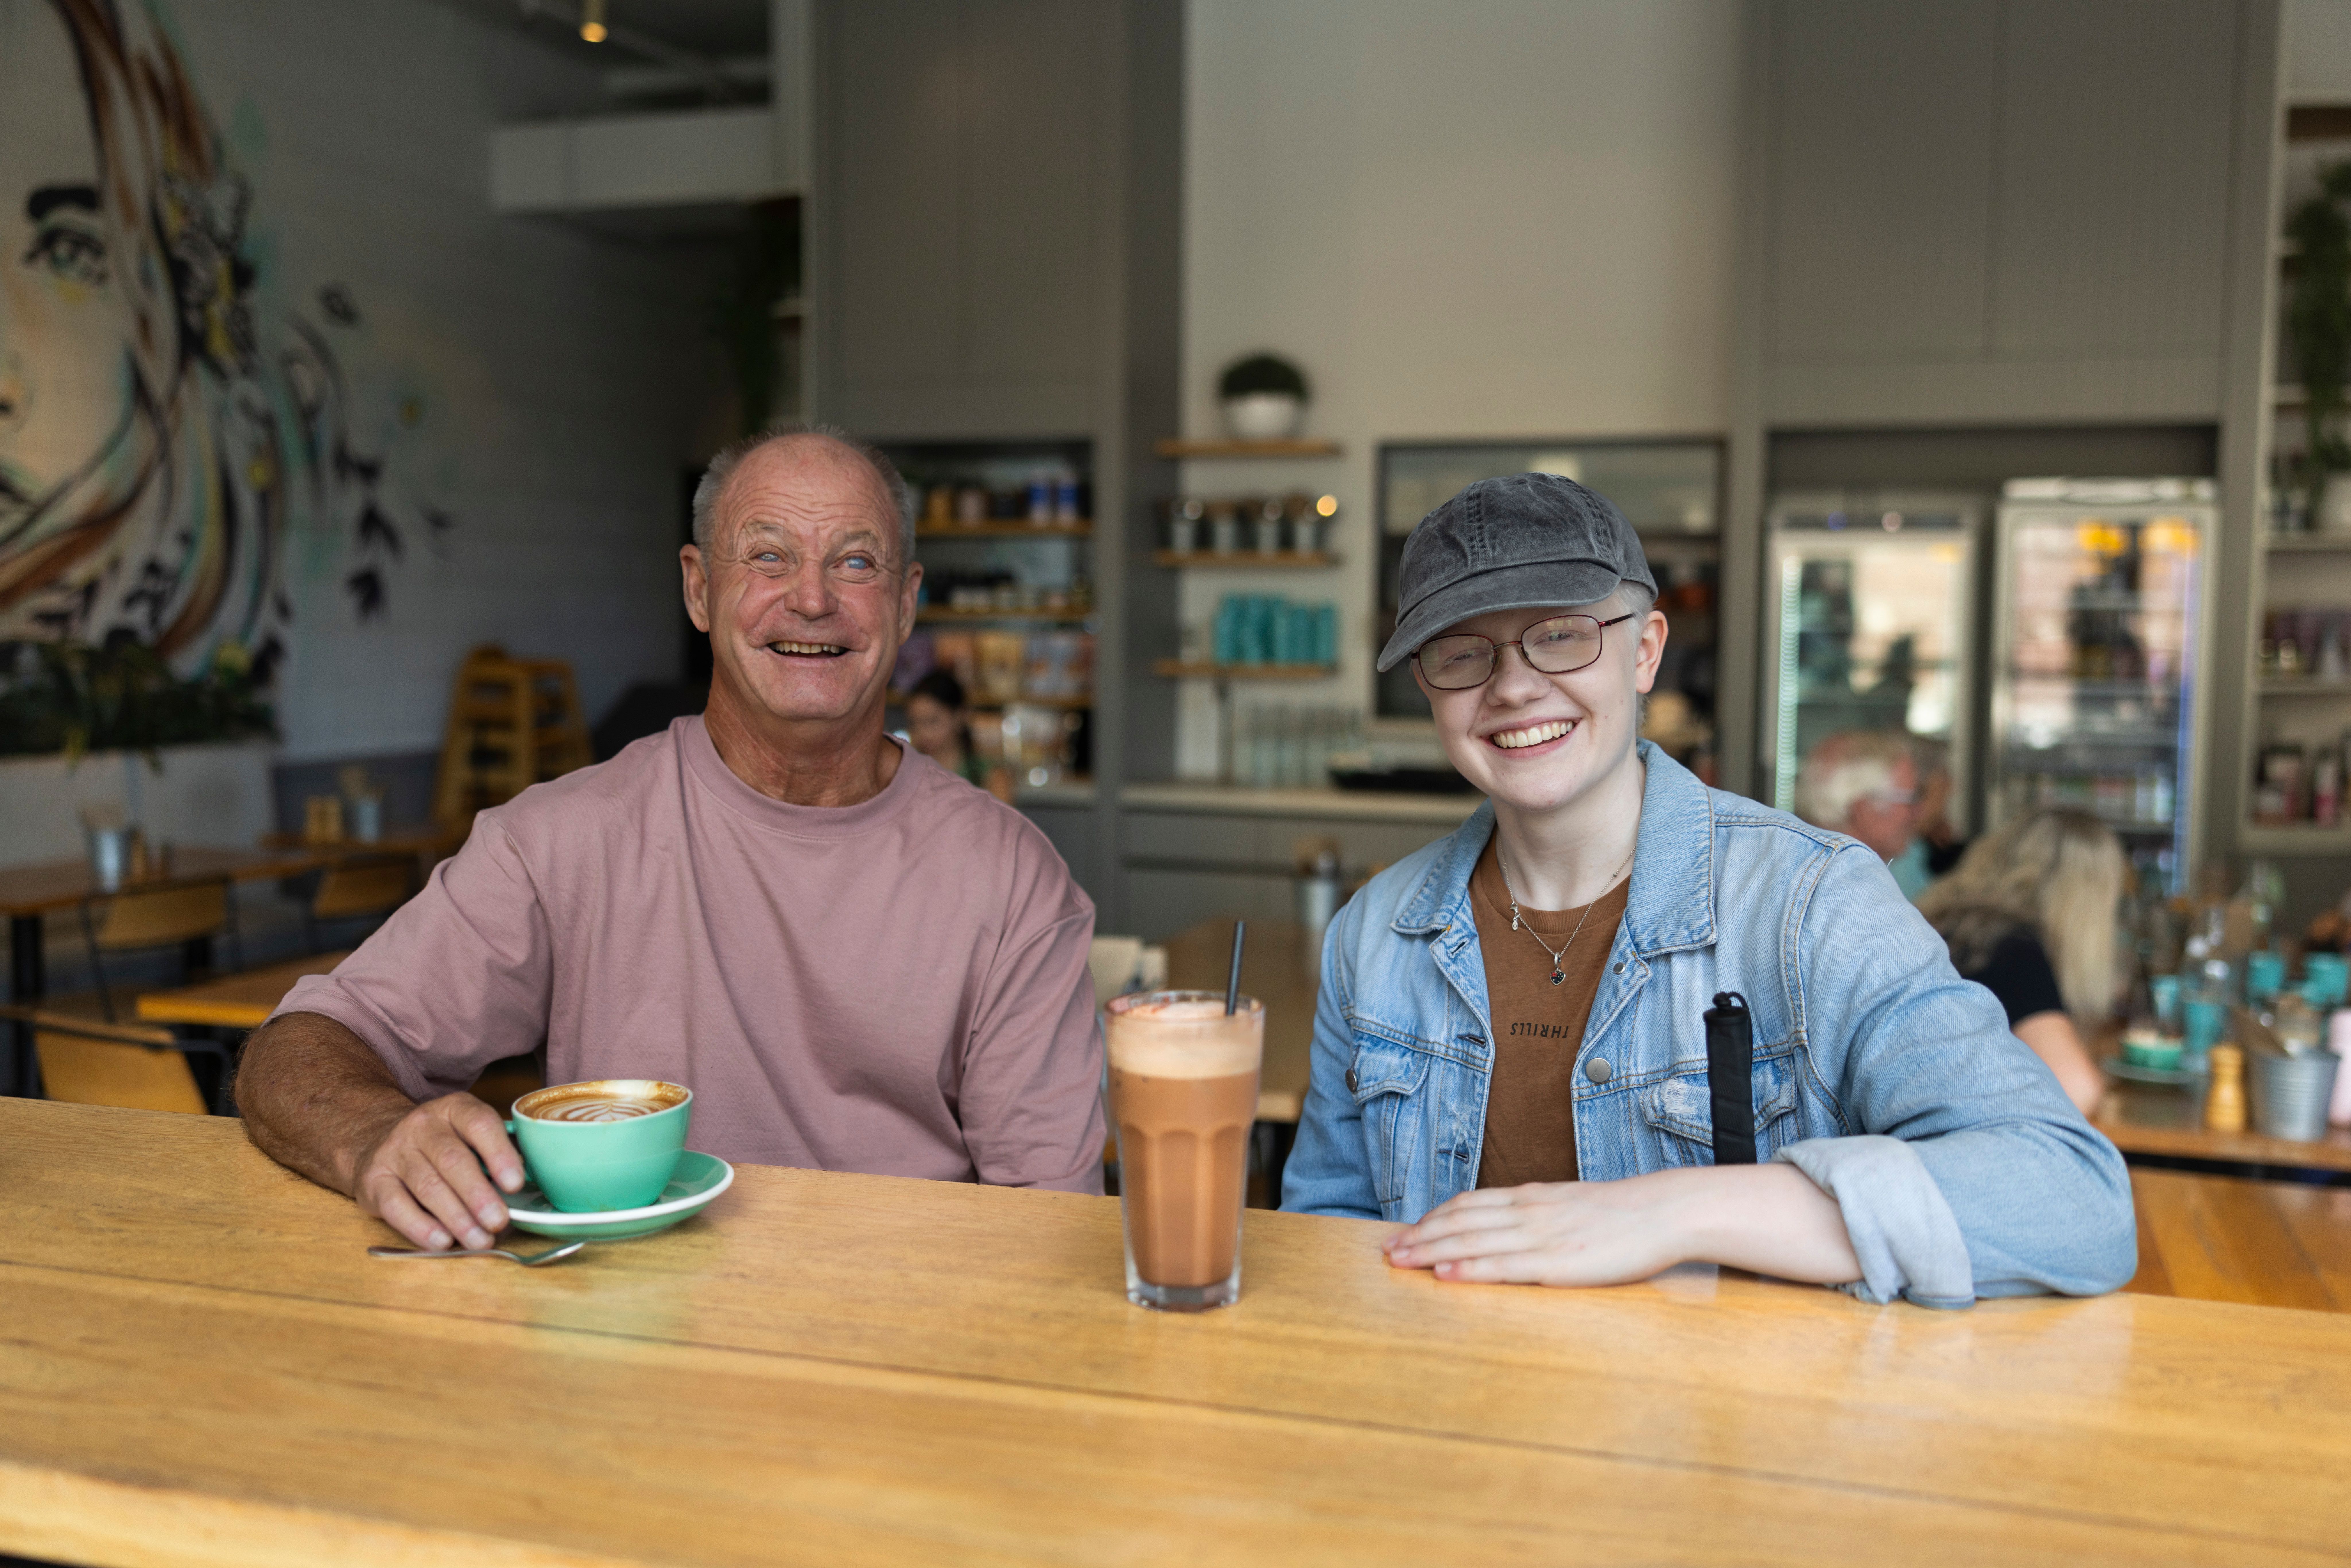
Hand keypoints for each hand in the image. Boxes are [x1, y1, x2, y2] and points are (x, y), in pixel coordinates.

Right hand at [351, 1093, 524, 1250]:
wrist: (375, 1138)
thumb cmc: (441, 1143)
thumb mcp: (468, 1134)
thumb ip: (496, 1152)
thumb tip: (531, 1185)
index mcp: (454, 1109)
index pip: (480, 1124)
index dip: (499, 1154)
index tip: (516, 1184)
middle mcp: (422, 1126)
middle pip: (453, 1160)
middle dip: (479, 1195)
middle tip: (500, 1221)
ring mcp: (394, 1152)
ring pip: (428, 1186)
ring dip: (457, 1218)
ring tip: (480, 1240)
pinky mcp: (373, 1181)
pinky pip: (396, 1206)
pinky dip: (421, 1227)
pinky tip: (442, 1241)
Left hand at [1381, 1172, 1702, 1286]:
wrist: (1665, 1210)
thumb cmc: (1622, 1214)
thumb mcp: (1571, 1205)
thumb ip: (1539, 1213)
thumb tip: (1513, 1223)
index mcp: (1532, 1197)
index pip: (1468, 1203)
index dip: (1432, 1218)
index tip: (1405, 1230)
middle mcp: (1528, 1211)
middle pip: (1459, 1221)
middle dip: (1419, 1236)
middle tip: (1386, 1252)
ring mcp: (1540, 1236)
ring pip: (1472, 1241)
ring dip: (1430, 1251)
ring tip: (1399, 1262)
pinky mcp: (1557, 1262)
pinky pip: (1503, 1266)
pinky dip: (1470, 1270)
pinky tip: (1445, 1275)